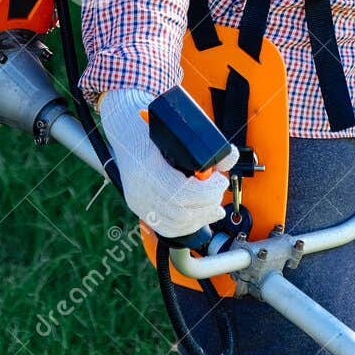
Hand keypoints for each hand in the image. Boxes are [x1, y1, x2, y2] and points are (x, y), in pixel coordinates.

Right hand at [98, 87, 236, 238]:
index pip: (180, 192)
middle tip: (219, 191)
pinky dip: (186, 225)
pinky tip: (200, 216)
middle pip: (179, 212)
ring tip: (214, 206)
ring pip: (173, 224)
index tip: (220, 180)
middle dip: (207, 205)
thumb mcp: (179, 130)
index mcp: (148, 167)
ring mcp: (138, 201)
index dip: (206, 192)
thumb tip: (229, 158)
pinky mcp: (140, 207)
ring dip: (200, 218)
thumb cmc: (153, 126)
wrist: (125, 128)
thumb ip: (207, 145)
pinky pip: (165, 227)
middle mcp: (140, 188)